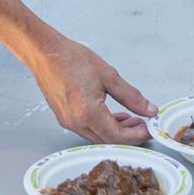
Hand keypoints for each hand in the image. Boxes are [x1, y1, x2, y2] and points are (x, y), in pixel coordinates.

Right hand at [26, 34, 153, 143]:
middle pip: (107, 141)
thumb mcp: (109, 76)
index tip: (148, 129)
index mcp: (88, 113)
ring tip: (129, 118)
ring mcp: (68, 122)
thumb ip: (132, 96)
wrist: (45, 53)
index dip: (136, 136)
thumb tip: (149, 109)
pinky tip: (111, 115)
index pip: (117, 137)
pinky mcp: (64, 118)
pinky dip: (102, 126)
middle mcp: (76, 123)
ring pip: (97, 137)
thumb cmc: (72, 59)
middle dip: (127, 135)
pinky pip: (87, 130)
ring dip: (115, 131)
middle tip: (142, 123)